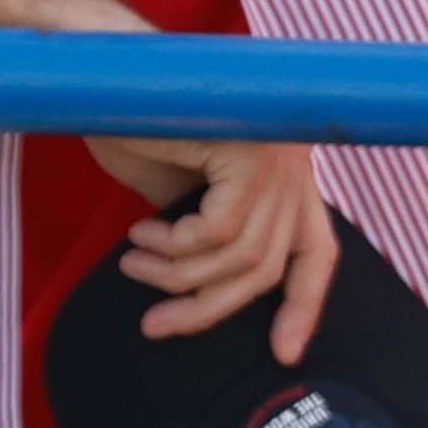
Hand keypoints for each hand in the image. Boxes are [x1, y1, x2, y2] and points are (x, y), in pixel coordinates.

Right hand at [83, 137, 342, 361]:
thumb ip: (212, 232)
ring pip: (243, 257)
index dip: (307, 306)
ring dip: (178, 277)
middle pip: (272, 267)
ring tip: (134, 263)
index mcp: (289, 170)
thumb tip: (211, 294)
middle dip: (210, 309)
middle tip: (156, 325)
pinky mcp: (253, 150)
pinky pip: (218, 233)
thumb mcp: (186, 194)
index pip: (319, 250)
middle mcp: (297, 159)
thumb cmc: (140, 124)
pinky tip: (140, 234)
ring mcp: (280, 152)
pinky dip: (175, 247)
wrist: (108, 73)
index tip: (285, 353)